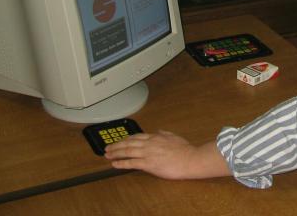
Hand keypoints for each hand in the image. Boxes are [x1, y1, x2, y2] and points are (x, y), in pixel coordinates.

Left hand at [105, 130, 229, 179]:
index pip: (137, 137)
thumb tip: (159, 131)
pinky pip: (131, 163)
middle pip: (129, 143)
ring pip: (127, 151)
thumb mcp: (175, 137)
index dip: (127, 139)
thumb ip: (165, 134)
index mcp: (156, 137)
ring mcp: (148, 153)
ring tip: (107, 155)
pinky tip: (114, 164)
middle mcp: (149, 143)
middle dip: (116, 145)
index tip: (120, 141)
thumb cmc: (185, 149)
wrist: (189, 159)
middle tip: (107, 148)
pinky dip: (121, 163)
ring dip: (115, 153)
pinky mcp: (148, 164)